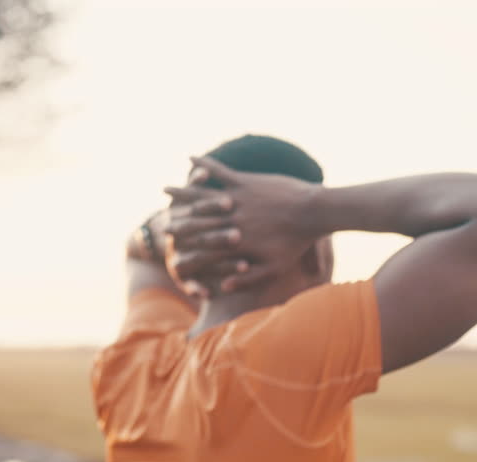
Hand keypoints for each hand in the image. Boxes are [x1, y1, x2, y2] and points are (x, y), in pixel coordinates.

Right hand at [165, 156, 323, 290]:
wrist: (314, 212)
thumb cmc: (297, 242)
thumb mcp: (274, 268)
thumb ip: (248, 279)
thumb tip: (223, 287)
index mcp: (235, 242)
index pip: (204, 246)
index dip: (185, 247)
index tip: (172, 250)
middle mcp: (230, 219)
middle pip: (196, 221)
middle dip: (177, 222)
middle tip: (162, 223)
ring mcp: (236, 198)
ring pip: (201, 195)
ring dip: (181, 192)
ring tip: (165, 190)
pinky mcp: (245, 181)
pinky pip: (219, 171)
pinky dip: (203, 165)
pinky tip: (190, 159)